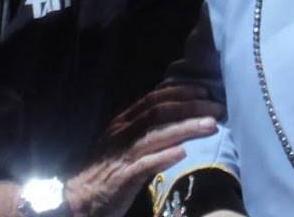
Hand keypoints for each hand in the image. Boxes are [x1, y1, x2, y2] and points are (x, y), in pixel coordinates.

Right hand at [64, 84, 222, 216]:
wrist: (76, 200)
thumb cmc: (103, 170)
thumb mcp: (120, 142)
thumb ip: (142, 127)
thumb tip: (173, 113)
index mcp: (122, 122)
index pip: (153, 99)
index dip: (180, 93)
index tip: (204, 93)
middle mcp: (122, 134)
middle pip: (160, 113)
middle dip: (191, 108)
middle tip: (217, 108)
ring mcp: (121, 155)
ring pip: (156, 135)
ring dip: (186, 128)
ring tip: (211, 127)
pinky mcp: (121, 178)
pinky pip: (144, 165)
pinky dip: (164, 157)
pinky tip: (183, 153)